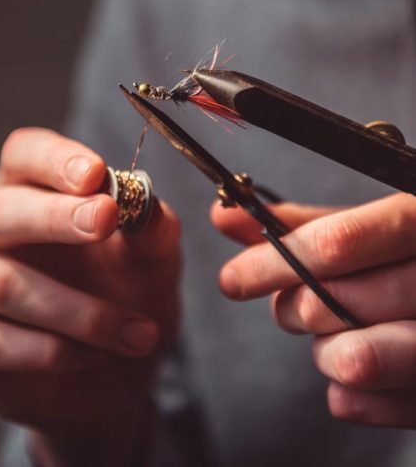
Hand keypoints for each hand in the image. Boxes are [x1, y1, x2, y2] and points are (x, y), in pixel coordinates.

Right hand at [0, 128, 180, 465]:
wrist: (109, 372)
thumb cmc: (123, 294)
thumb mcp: (152, 261)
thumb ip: (153, 231)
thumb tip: (149, 208)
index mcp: (27, 188)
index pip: (24, 154)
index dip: (55, 159)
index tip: (96, 173)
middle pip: (2, 209)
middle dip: (56, 217)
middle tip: (105, 221)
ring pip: (3, 284)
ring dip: (78, 311)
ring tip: (136, 332)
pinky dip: (50, 351)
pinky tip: (91, 357)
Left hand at [211, 193, 415, 428]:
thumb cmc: (405, 256)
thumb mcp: (366, 228)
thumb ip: (300, 225)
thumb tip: (223, 215)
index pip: (337, 242)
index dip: (274, 262)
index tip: (233, 279)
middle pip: (340, 300)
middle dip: (295, 308)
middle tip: (290, 307)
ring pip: (358, 359)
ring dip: (323, 354)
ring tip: (328, 343)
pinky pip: (383, 406)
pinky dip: (353, 397)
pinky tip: (350, 378)